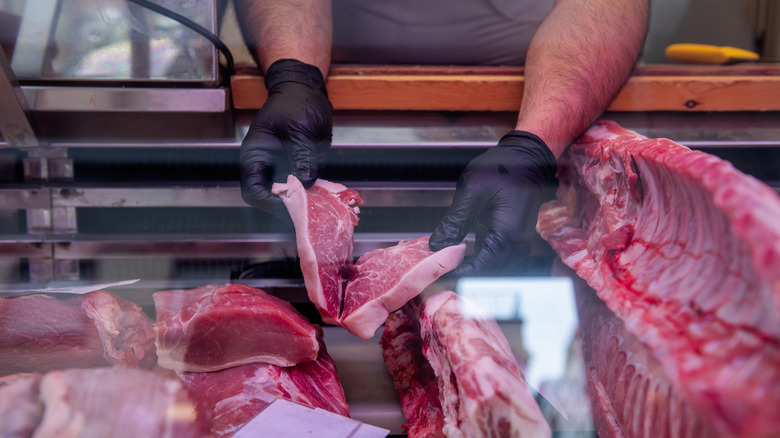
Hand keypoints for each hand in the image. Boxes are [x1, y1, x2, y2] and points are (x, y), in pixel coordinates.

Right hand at [240, 59, 331, 211]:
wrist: (306, 90)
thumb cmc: (296, 101)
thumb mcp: (301, 126)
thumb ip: (302, 154)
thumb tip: (305, 180)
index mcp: (256, 154)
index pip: (253, 190)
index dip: (269, 203)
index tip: (291, 207)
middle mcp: (266, 165)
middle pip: (269, 199)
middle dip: (289, 208)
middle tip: (309, 214)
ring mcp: (281, 168)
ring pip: (288, 197)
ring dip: (303, 203)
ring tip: (320, 207)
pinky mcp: (296, 169)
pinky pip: (302, 188)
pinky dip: (313, 194)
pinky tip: (326, 196)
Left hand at [429, 131, 557, 275]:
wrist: (526, 160)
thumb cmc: (503, 169)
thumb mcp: (473, 191)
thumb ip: (455, 221)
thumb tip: (437, 246)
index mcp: (507, 234)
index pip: (480, 269)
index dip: (457, 275)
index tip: (435, 276)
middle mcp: (516, 245)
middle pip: (488, 275)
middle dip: (462, 275)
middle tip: (435, 273)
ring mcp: (517, 245)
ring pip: (492, 270)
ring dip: (470, 270)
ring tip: (444, 266)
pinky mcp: (514, 241)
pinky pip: (495, 260)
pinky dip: (478, 261)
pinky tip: (459, 257)